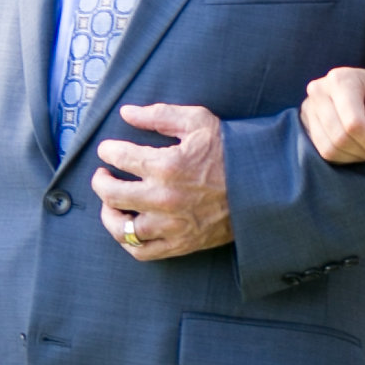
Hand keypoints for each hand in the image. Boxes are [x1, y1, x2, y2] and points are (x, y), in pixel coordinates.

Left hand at [93, 103, 231, 259]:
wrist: (264, 186)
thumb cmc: (231, 151)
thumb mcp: (199, 122)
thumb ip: (159, 115)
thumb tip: (126, 113)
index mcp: (166, 165)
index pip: (119, 157)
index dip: (108, 150)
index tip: (109, 149)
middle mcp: (164, 198)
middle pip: (112, 194)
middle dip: (101, 181)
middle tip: (103, 174)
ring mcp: (171, 225)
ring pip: (121, 228)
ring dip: (108, 214)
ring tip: (110, 203)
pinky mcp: (181, 244)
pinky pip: (143, 252)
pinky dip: (129, 242)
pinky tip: (128, 227)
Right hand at [304, 65, 364, 166]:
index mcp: (341, 80)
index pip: (353, 123)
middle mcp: (319, 91)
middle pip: (339, 137)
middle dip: (364, 151)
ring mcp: (309, 107)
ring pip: (329, 148)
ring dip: (354, 156)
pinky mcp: (306, 122)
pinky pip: (323, 151)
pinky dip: (344, 156)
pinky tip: (358, 148)